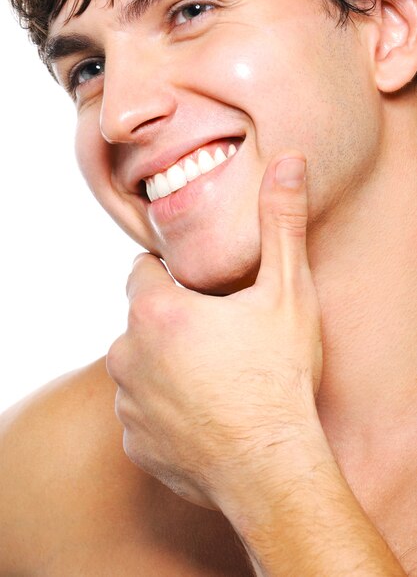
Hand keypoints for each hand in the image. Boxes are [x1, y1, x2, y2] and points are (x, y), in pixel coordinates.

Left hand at [107, 152, 322, 509]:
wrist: (272, 466)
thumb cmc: (278, 376)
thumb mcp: (287, 292)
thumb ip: (281, 223)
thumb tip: (288, 162)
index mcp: (155, 309)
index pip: (144, 271)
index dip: (174, 279)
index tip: (202, 296)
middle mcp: (126, 353)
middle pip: (141, 320)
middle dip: (171, 323)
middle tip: (218, 341)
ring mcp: (127, 402)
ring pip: (138, 367)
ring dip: (165, 367)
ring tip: (213, 381)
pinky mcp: (134, 442)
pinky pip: (143, 413)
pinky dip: (164, 410)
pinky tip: (203, 417)